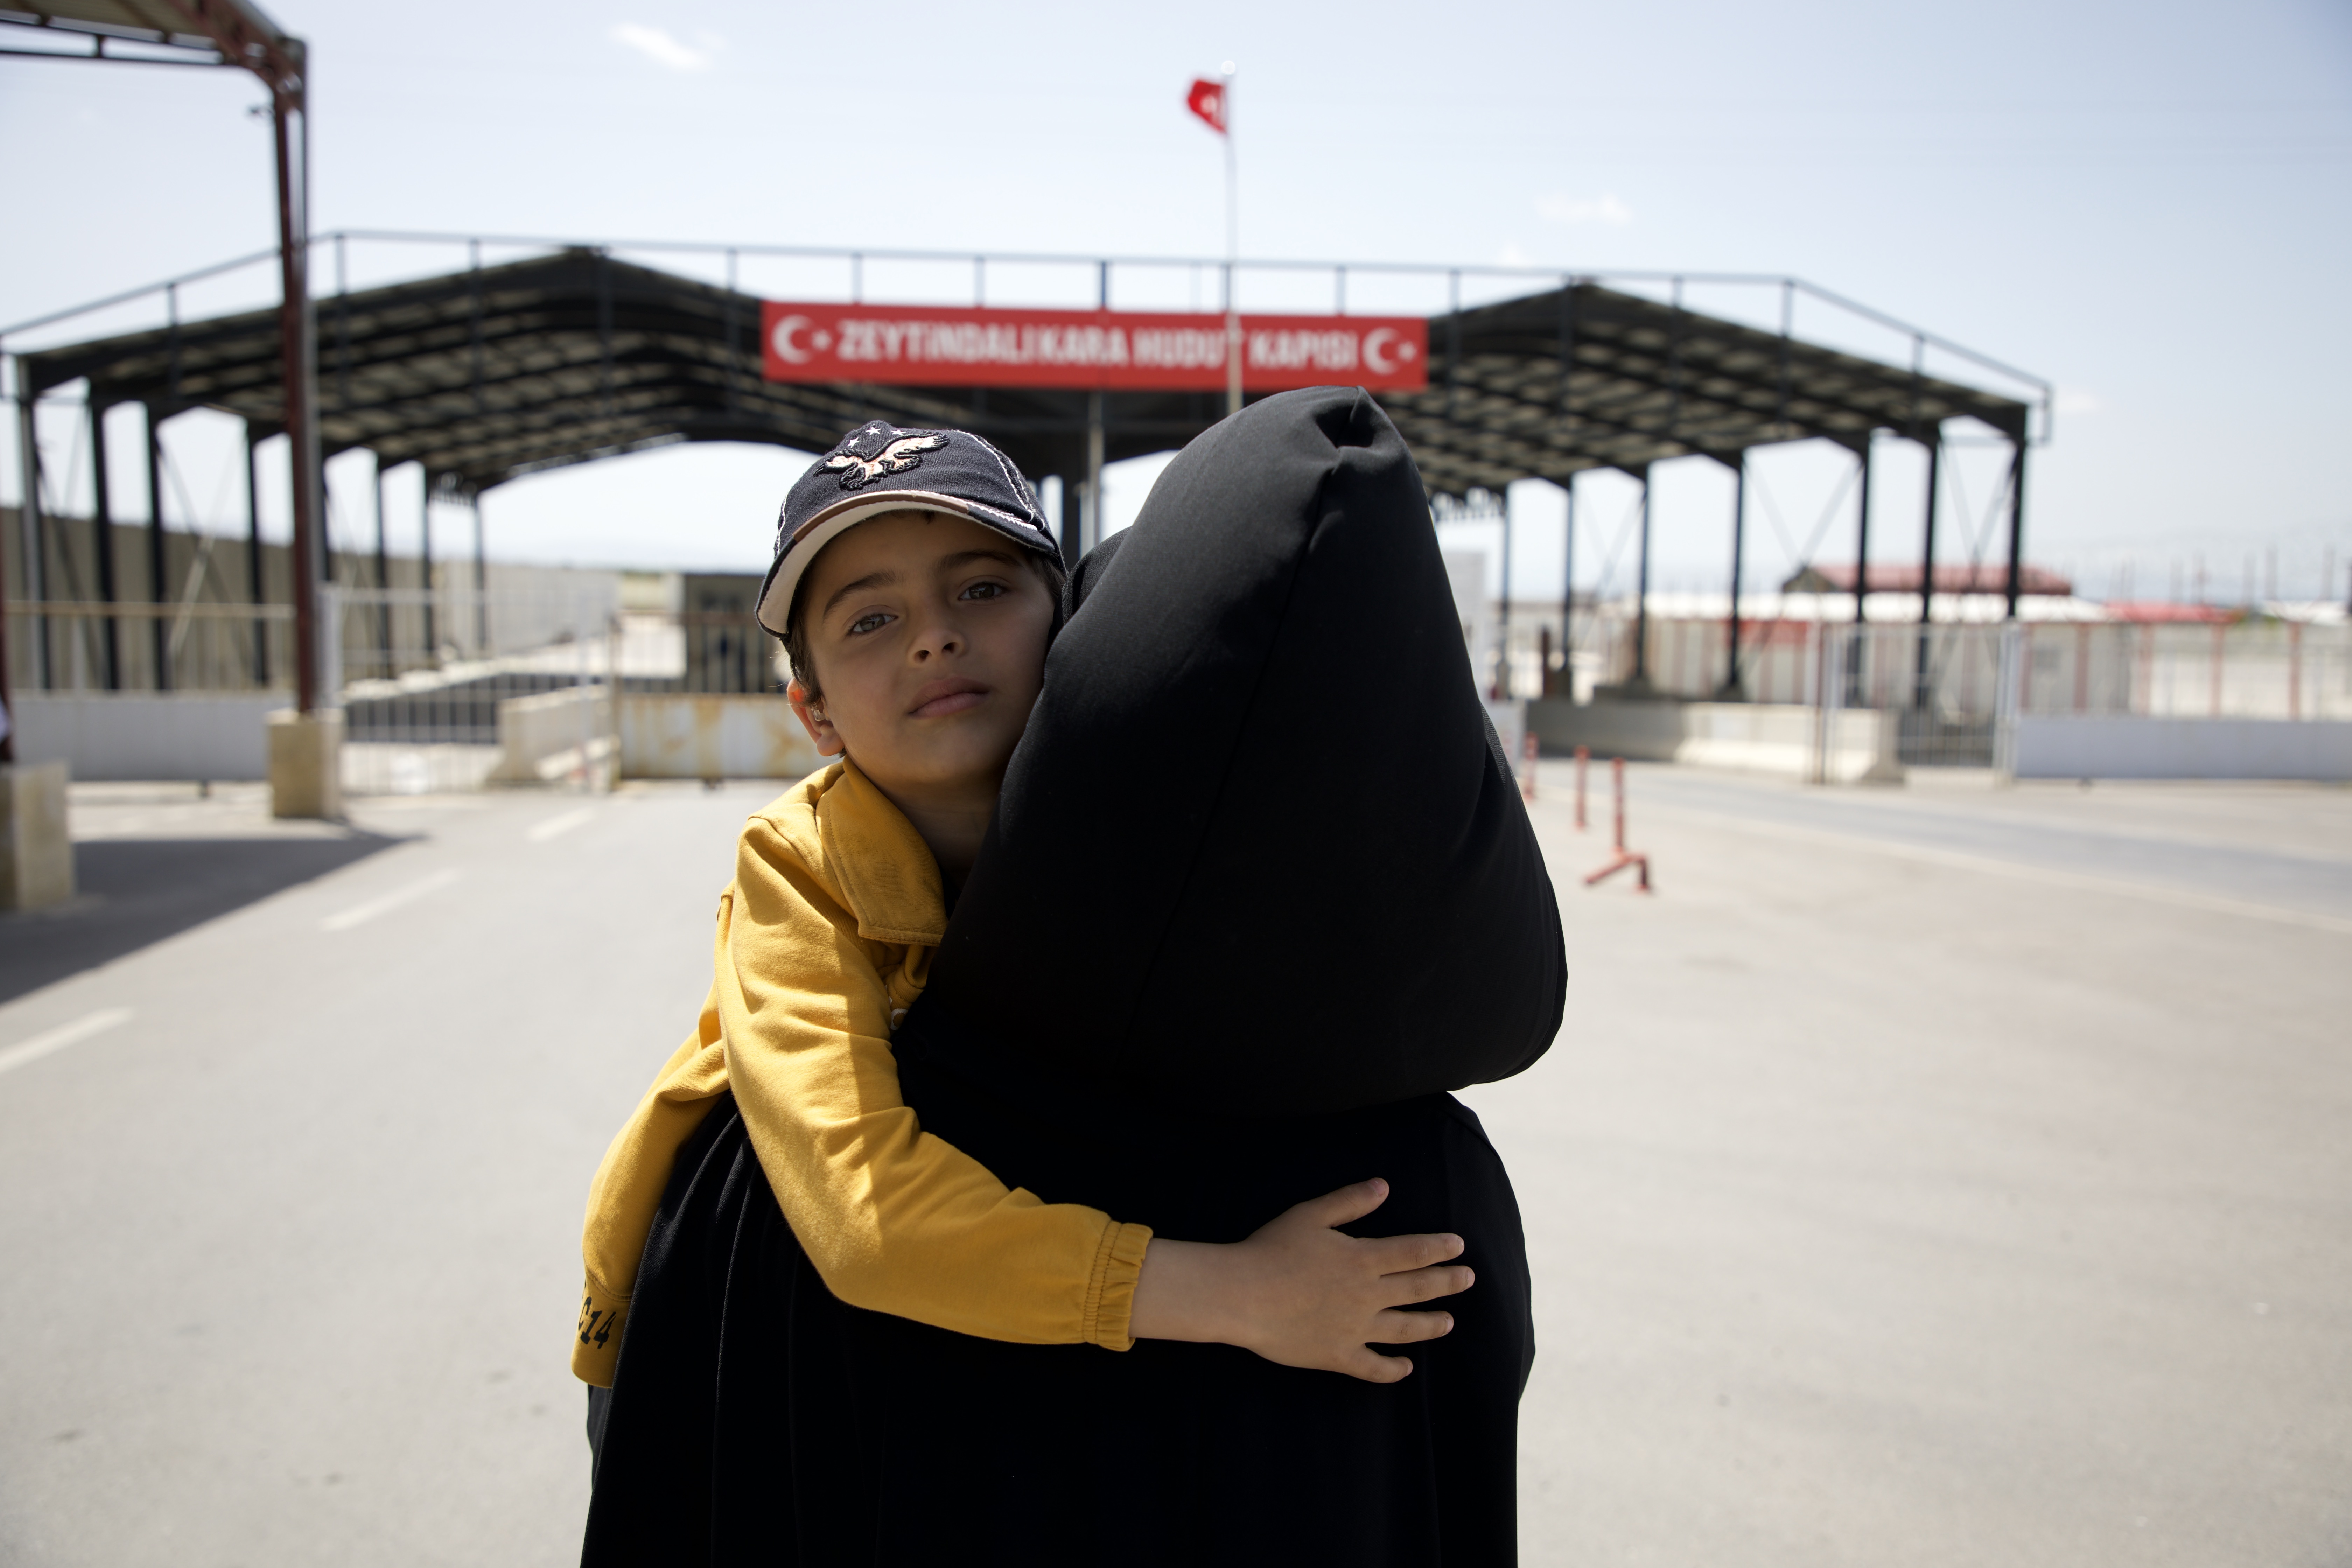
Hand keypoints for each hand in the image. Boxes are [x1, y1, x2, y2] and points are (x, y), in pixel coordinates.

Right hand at [1128, 1178, 1472, 1383]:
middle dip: (1446, 1283)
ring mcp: (1354, 1328)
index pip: (1413, 1253)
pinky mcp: (1337, 1355)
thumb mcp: (1311, 1214)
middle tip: (1468, 1279)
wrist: (1242, 1294)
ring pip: (1403, 1329)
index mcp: (1362, 1259)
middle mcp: (1366, 1296)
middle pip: (1417, 1290)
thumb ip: (1350, 1201)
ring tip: (1448, 1323)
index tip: (1459, 1247)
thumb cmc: (1272, 1248)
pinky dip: (1392, 1370)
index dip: (1438, 1249)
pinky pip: (1372, 1367)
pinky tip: (1406, 1369)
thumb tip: (1384, 1186)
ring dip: (1429, 1326)